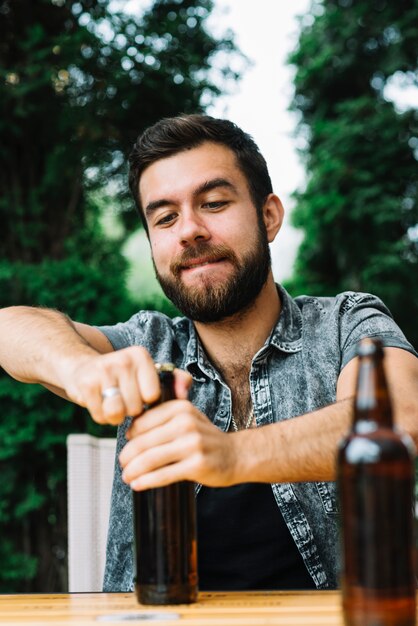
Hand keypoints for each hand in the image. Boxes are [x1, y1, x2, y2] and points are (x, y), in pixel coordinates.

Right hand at [62, 346, 190, 424]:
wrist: (80, 367)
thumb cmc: (122, 377)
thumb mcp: (149, 373)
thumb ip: (177, 381)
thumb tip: (185, 396)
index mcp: (141, 356)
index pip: (153, 395)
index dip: (146, 402)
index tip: (138, 394)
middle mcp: (123, 359)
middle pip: (135, 407)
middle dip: (129, 410)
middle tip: (122, 398)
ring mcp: (103, 370)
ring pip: (117, 413)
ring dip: (115, 416)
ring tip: (113, 403)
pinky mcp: (86, 383)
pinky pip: (101, 416)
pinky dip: (101, 416)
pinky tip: (99, 403)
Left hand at [119, 400, 239, 488]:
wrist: (236, 454)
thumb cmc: (205, 437)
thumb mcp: (188, 417)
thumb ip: (163, 416)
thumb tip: (130, 428)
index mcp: (181, 408)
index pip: (143, 422)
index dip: (131, 436)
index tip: (127, 445)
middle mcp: (186, 423)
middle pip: (144, 442)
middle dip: (128, 456)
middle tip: (123, 464)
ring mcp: (192, 444)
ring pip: (150, 459)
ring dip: (133, 470)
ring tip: (127, 476)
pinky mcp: (197, 465)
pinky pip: (164, 474)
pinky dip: (147, 481)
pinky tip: (138, 484)